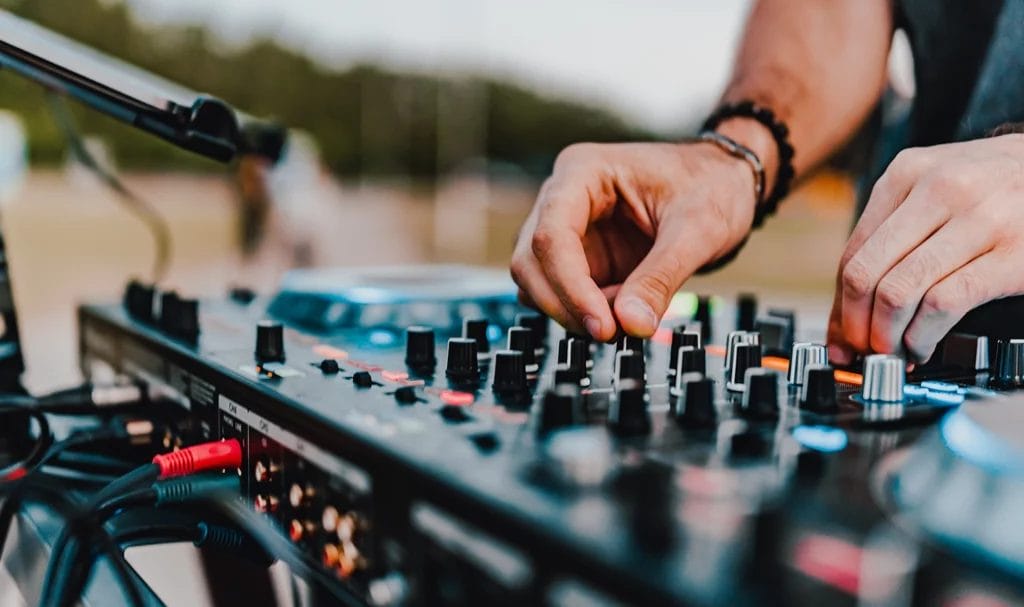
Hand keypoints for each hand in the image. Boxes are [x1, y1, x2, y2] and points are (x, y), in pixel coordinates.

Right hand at [510, 138, 758, 340]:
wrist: (726, 183)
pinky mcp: (580, 259)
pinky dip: (587, 313)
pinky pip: (563, 295)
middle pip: (531, 261)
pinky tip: (625, 309)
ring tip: (629, 312)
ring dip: (575, 311)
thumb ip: (661, 277)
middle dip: (567, 304)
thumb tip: (631, 325)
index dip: (569, 285)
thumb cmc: (711, 184)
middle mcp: (564, 199)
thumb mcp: (697, 228)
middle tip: (612, 332)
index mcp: (583, 172)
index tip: (602, 325)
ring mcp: (569, 231)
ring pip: (538, 282)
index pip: (551, 234)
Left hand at [828, 134, 1023, 362]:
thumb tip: (846, 312)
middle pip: (865, 274)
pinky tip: (922, 345)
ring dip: (886, 336)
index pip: (853, 252)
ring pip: (898, 291)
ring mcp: (977, 220)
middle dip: (856, 325)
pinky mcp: (1010, 254)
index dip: (840, 305)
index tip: (840, 337)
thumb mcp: (935, 189)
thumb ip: (891, 237)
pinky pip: (942, 304)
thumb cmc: (994, 188)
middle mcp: (938, 191)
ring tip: (892, 352)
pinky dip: (921, 336)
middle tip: (863, 349)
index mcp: (907, 173)